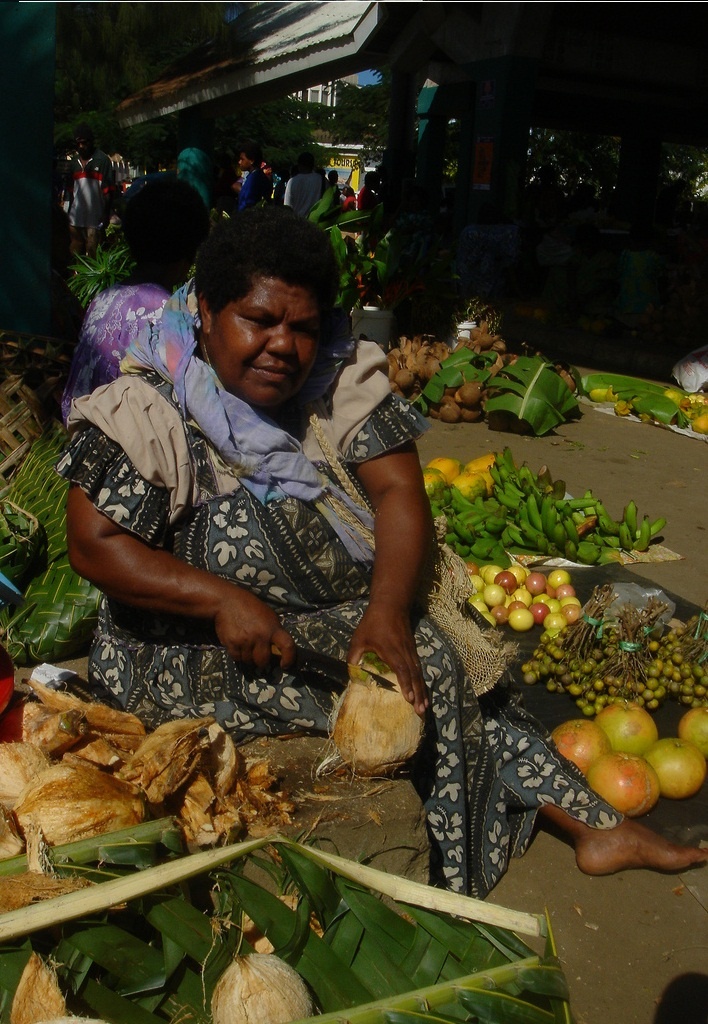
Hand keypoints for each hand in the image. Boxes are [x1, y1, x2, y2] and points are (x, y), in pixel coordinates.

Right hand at [213, 588, 294, 669]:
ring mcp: (245, 641)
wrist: (227, 601)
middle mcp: (261, 636)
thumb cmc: (250, 607)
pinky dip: (238, 655)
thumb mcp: (268, 615)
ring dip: (248, 657)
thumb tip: (277, 648)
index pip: (287, 646)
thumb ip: (273, 631)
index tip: (285, 665)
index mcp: (273, 628)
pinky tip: (238, 645)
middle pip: (264, 661)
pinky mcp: (232, 644)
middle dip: (262, 660)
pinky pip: (237, 658)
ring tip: (246, 646)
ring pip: (249, 661)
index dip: (289, 658)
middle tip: (259, 654)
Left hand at [347, 602, 428, 716]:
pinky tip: (422, 693)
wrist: (391, 605)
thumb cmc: (373, 622)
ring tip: (424, 708)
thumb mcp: (359, 638)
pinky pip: (419, 670)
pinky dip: (421, 682)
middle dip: (418, 694)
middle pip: (414, 676)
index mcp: (391, 650)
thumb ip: (354, 656)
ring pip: (419, 674)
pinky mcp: (412, 651)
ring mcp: (411, 652)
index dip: (405, 684)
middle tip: (421, 712)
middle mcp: (404, 653)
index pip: (401, 669)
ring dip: (422, 691)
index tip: (409, 699)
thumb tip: (351, 673)